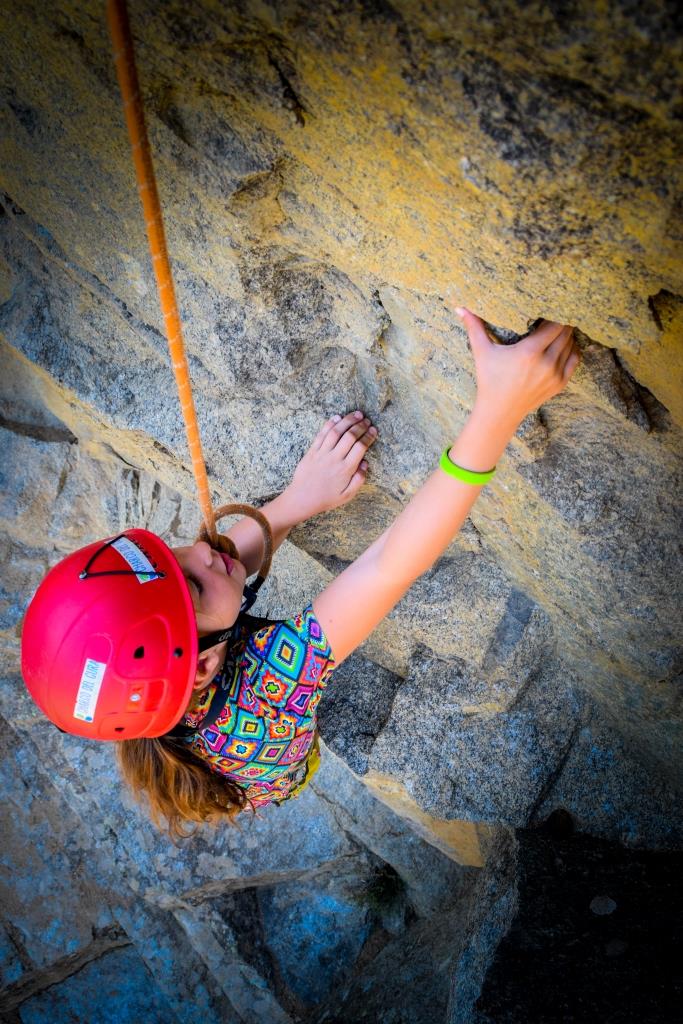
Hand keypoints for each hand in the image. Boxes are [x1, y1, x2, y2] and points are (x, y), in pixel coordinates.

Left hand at [284, 410, 377, 520]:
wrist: (302, 499)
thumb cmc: (326, 498)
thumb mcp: (347, 495)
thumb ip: (359, 480)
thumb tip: (365, 463)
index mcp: (346, 469)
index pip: (360, 447)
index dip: (368, 436)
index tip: (374, 430)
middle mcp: (334, 458)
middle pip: (350, 436)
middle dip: (360, 426)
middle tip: (367, 420)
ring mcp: (322, 453)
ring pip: (336, 432)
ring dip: (347, 421)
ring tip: (356, 414)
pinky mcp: (312, 451)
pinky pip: (321, 434)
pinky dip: (330, 424)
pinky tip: (337, 417)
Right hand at [455, 308, 580, 426]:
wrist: (499, 412)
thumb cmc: (489, 380)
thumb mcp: (482, 352)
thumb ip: (474, 327)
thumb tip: (460, 307)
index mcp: (529, 352)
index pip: (554, 324)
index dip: (554, 315)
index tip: (547, 310)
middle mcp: (546, 363)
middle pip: (566, 332)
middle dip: (561, 323)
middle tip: (554, 317)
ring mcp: (555, 375)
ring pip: (571, 345)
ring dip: (566, 336)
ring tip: (557, 330)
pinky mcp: (559, 384)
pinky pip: (574, 360)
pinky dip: (572, 350)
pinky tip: (563, 345)